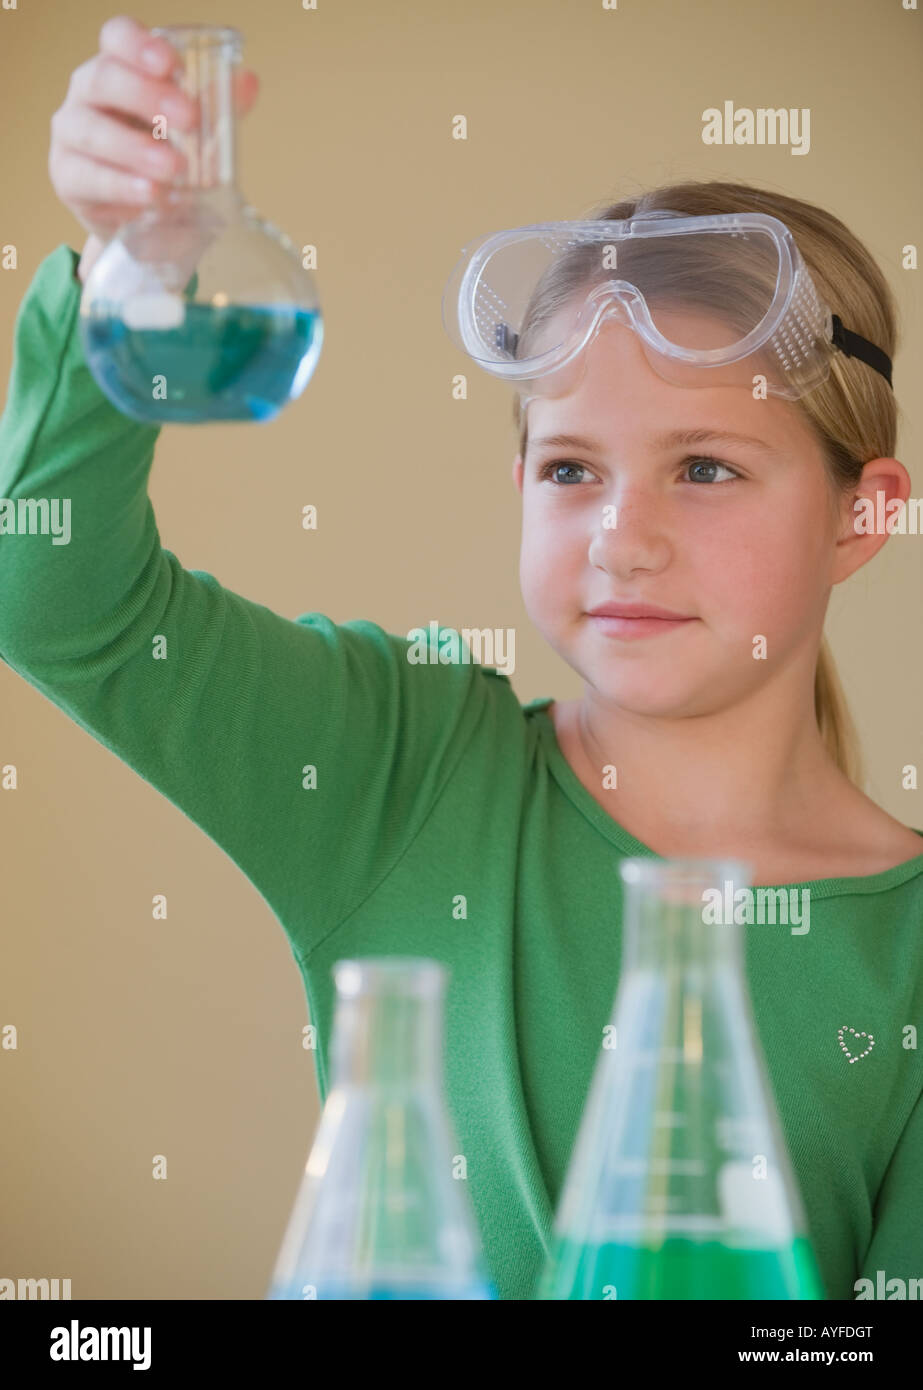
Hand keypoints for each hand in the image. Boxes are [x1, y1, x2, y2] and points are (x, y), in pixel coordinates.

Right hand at [48, 15, 258, 281]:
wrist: (141, 218)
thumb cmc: (165, 159)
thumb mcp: (195, 133)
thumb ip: (218, 106)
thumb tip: (247, 82)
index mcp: (119, 69)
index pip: (117, 38)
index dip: (140, 45)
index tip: (171, 63)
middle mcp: (88, 95)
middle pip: (104, 79)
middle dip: (147, 96)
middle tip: (189, 118)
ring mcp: (71, 135)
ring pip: (92, 131)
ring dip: (135, 148)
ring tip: (174, 168)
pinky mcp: (68, 179)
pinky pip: (89, 178)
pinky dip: (121, 186)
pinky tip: (150, 193)